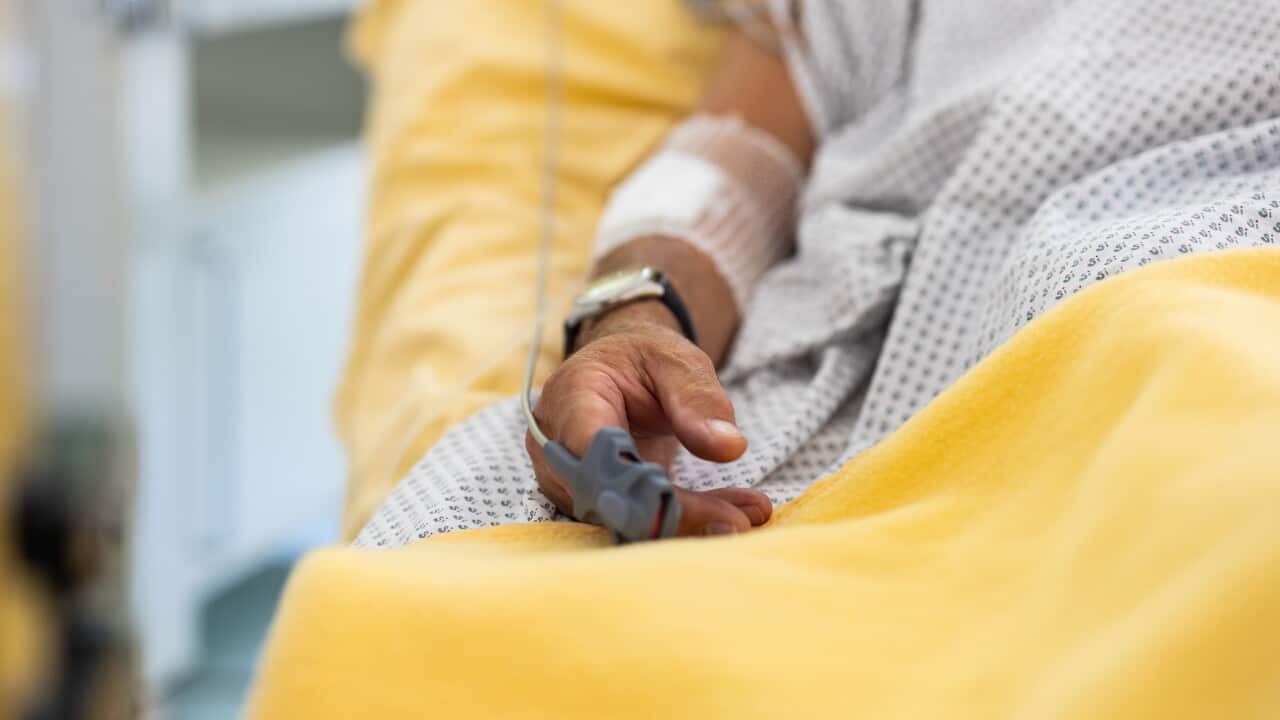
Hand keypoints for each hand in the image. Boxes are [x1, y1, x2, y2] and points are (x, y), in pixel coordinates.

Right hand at [525, 301, 771, 535]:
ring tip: (746, 515)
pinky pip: (635, 520)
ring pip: (623, 517)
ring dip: (687, 523)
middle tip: (739, 520)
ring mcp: (569, 479)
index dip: (633, 482)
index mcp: (572, 397)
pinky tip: (732, 515)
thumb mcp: (677, 362)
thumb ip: (698, 399)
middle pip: (608, 494)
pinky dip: (685, 520)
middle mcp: (557, 445)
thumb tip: (729, 447)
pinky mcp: (593, 501)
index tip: (686, 501)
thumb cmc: (644, 360)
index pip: (590, 450)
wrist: (623, 372)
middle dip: (674, 513)